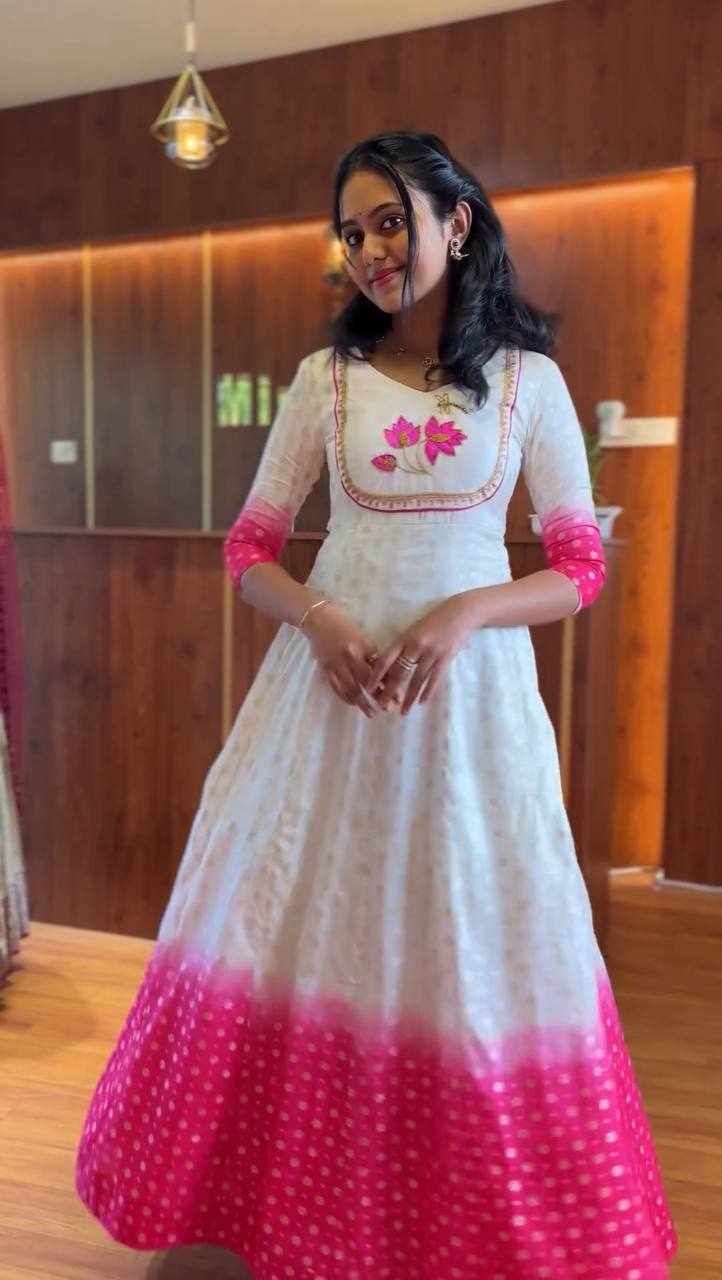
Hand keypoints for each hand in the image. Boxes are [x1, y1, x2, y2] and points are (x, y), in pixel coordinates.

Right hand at [303, 601, 390, 717]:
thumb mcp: (361, 634)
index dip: (388, 684)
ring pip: (350, 689)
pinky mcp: (325, 670)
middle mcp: (348, 658)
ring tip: (371, 713)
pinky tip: (353, 703)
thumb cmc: (342, 622)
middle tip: (387, 709)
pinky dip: (346, 697)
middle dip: (377, 697)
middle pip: (365, 683)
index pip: (377, 670)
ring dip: (362, 703)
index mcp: (360, 647)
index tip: (397, 696)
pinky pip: (336, 688)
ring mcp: (335, 665)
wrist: (316, 618)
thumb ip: (371, 653)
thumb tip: (384, 671)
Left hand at [365, 596, 473, 714]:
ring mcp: (431, 652)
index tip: (367, 688)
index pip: (385, 659)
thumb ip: (403, 646)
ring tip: (403, 711)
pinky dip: (427, 692)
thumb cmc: (434, 621)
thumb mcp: (414, 630)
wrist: (460, 612)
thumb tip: (390, 666)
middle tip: (381, 706)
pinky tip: (422, 703)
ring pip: (416, 679)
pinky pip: (434, 679)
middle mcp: (415, 646)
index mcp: (404, 638)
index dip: (375, 675)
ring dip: (408, 697)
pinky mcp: (445, 658)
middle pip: (399, 672)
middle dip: (389, 691)